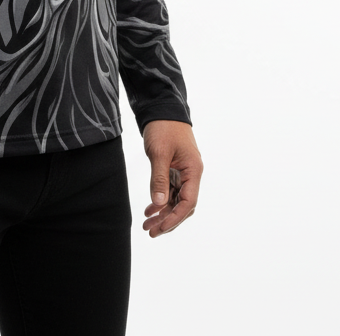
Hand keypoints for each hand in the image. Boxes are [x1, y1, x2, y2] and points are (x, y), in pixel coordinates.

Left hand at [141, 119, 201, 237]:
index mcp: (193, 170)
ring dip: (162, 212)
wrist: (161, 108)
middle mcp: (191, 173)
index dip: (174, 218)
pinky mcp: (175, 168)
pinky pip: (170, 190)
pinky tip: (149, 209)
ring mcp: (183, 171)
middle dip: (167, 219)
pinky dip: (160, 200)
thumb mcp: (159, 153)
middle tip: (150, 231)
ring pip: (176, 199)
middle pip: (183, 205)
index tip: (160, 228)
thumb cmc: (163, 127)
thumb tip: (159, 204)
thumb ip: (159, 179)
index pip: (188, 202)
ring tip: (146, 224)